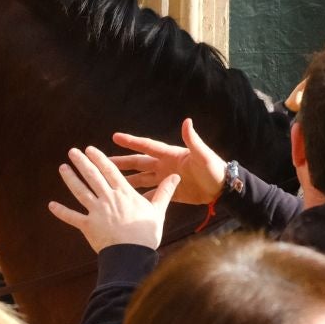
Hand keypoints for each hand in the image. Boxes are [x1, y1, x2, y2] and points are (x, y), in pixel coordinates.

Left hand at [48, 146, 179, 252]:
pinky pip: (72, 217)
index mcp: (124, 193)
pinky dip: (61, 211)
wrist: (131, 255)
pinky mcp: (87, 226)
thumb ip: (164, 192)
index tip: (90, 149)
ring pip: (80, 191)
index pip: (110, 171)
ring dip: (70, 179)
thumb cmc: (146, 233)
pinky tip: (51, 205)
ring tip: (62, 167)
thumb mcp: (158, 210)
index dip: (99, 158)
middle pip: (92, 176)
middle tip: (72, 151)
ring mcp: (96, 211)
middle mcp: (108, 198)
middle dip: (82, 162)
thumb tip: (175, 176)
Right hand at [111, 119, 227, 205]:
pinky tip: (127, 201)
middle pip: (139, 163)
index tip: (115, 136)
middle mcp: (165, 166)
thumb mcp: (202, 154)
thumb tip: (187, 121)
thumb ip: (192, 140)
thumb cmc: (213, 168)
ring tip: (109, 181)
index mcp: (170, 155)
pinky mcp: (171, 193)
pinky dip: (140, 198)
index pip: (147, 146)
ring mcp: (166, 179)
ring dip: (126, 180)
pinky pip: (152, 195)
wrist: (222, 188)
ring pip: (141, 179)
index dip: (132, 141)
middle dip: (122, 162)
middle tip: (102, 161)